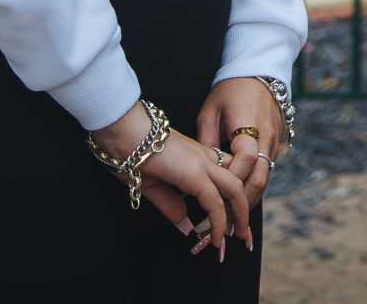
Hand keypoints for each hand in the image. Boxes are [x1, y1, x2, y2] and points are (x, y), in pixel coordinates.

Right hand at [92, 101, 252, 259]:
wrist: (123, 130)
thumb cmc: (131, 151)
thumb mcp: (153, 184)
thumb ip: (170, 203)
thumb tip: (185, 223)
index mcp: (196, 157)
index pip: (225, 176)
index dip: (230, 198)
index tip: (230, 218)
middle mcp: (204, 158)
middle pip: (237, 184)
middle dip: (243, 209)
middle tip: (242, 232)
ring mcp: (202, 163)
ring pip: (234, 191)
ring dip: (238, 217)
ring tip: (237, 237)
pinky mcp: (194, 173)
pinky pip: (214, 202)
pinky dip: (218, 222)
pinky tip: (215, 237)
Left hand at [197, 76, 285, 215]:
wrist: (259, 75)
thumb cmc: (230, 92)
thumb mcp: (210, 111)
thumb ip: (206, 142)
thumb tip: (196, 173)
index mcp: (250, 125)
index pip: (244, 160)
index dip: (230, 179)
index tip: (212, 195)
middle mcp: (266, 138)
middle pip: (259, 178)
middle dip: (241, 204)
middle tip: (222, 227)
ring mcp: (274, 144)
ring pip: (264, 181)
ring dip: (247, 202)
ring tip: (230, 225)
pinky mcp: (274, 148)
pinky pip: (265, 174)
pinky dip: (252, 190)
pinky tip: (239, 205)